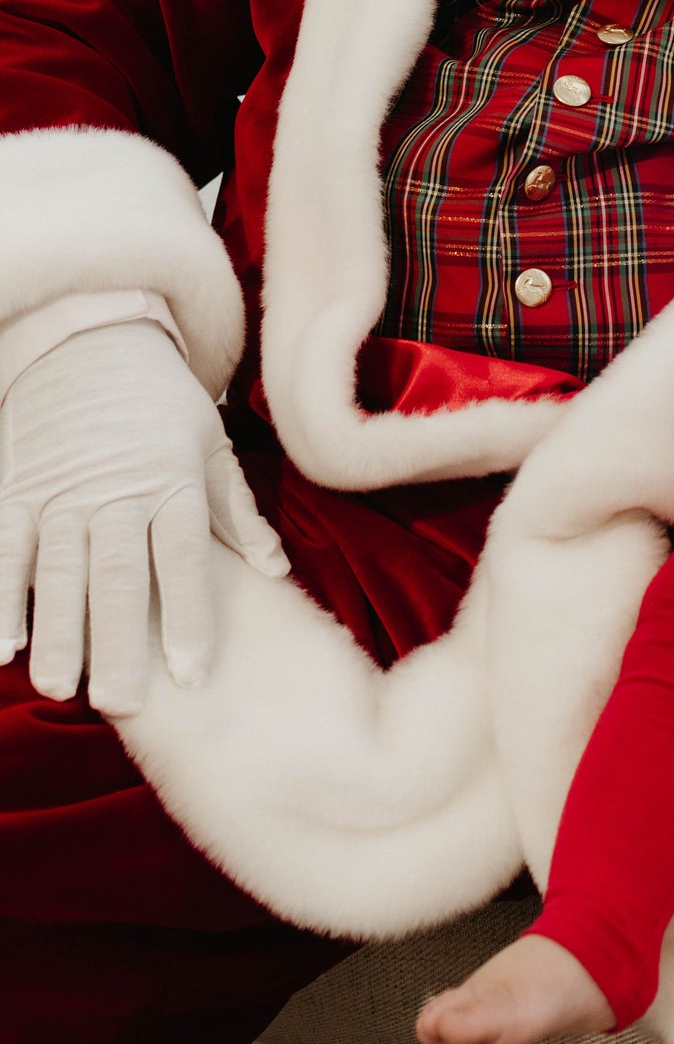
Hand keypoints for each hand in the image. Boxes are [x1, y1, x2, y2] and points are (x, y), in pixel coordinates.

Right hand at [0, 318, 288, 716]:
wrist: (94, 341)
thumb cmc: (163, 405)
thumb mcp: (212, 445)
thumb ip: (238, 514)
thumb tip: (276, 571)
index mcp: (174, 481)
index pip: (184, 557)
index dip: (190, 616)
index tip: (193, 673)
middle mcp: (117, 491)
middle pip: (120, 573)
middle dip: (120, 640)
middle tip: (121, 702)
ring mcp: (61, 491)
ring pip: (57, 569)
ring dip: (58, 629)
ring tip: (60, 684)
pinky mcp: (17, 489)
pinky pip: (5, 547)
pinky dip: (1, 595)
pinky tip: (2, 645)